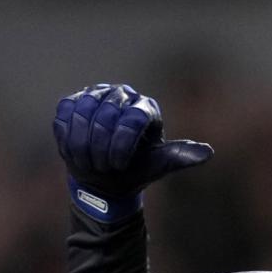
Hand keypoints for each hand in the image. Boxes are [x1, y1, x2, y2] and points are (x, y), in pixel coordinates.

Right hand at [53, 83, 211, 221]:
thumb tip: (207, 153)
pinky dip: (67, 138)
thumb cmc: (134, 170)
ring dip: (82, 145)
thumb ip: (179, 157)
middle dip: (101, 148)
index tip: (118, 165)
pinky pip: (64, 115)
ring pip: (82, 112)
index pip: (132, 117)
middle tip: (104, 168)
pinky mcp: (72, 103)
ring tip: (90, 162)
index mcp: (145, 107)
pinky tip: (75, 152)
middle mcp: (122, 94)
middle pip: (104, 114)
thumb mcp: (158, 166)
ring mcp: (95, 95)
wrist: (104, 178)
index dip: (121, 145)